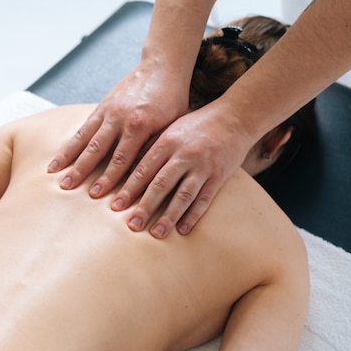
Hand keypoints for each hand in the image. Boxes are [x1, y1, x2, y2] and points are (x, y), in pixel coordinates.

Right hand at [47, 62, 188, 196]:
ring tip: (53, 173)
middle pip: (96, 149)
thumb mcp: (172, 125)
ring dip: (68, 157)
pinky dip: (71, 143)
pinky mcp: (102, 106)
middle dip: (81, 171)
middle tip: (67, 188)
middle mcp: (120, 117)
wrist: (163, 66)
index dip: (109, 179)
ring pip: (84, 137)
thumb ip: (154, 148)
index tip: (99, 197)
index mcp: (140, 125)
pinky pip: (83, 127)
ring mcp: (108, 110)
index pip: (122, 159)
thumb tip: (141, 177)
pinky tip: (60, 156)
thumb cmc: (173, 99)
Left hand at [112, 102, 253, 238]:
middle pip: (161, 184)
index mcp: (167, 141)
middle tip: (132, 226)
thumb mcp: (170, 130)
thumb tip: (126, 169)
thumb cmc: (196, 125)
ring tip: (156, 233)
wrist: (235, 117)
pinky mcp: (219, 176)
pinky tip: (183, 230)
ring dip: (168, 216)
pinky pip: (204, 199)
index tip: (116, 206)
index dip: (129, 189)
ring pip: (183, 195)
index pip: (144, 169)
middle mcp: (184, 154)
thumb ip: (150, 148)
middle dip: (145, 207)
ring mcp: (203, 166)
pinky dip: (193, 215)